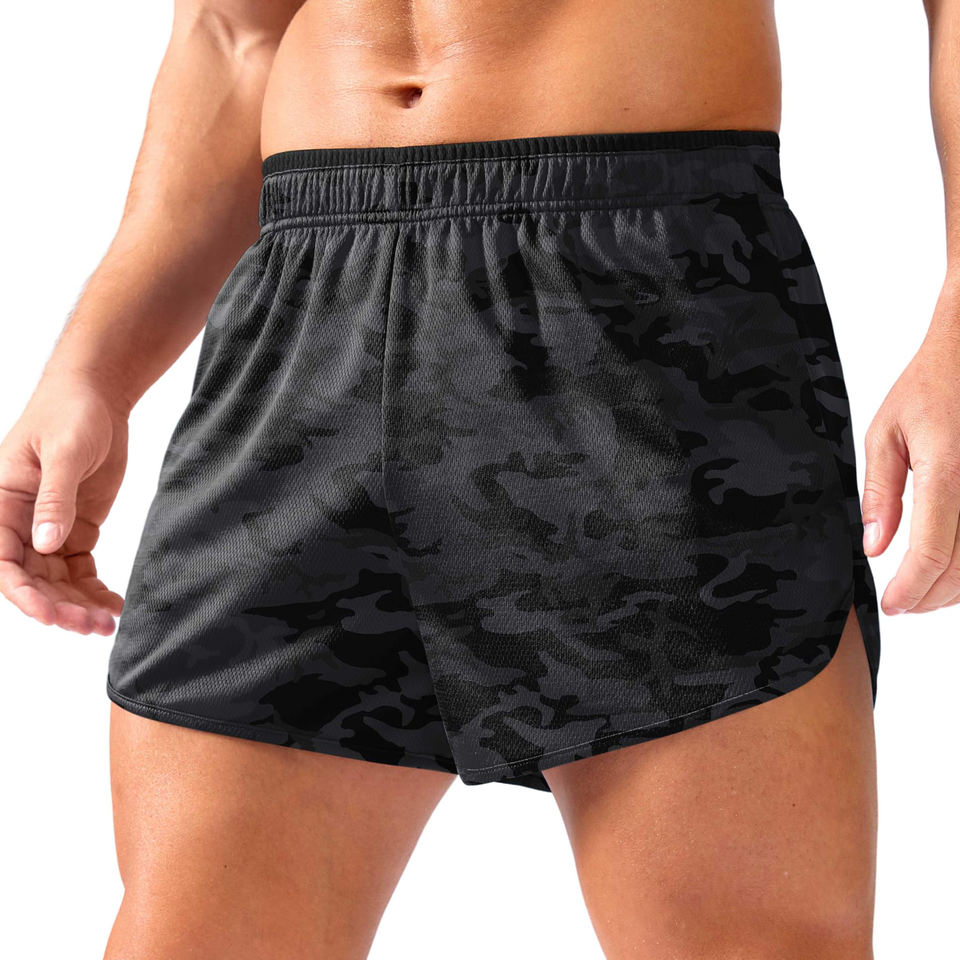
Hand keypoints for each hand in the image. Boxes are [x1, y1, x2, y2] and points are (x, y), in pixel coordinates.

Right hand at [0, 373, 127, 633]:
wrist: (97, 396)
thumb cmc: (70, 413)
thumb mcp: (63, 453)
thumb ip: (54, 499)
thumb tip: (43, 545)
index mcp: (0, 504)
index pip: (3, 561)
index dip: (22, 593)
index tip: (49, 615)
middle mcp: (19, 523)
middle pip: (31, 580)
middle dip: (57, 607)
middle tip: (90, 627)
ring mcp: (48, 529)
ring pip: (55, 582)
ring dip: (77, 606)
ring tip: (106, 625)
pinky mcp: (75, 530)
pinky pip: (78, 571)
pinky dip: (93, 591)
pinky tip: (114, 607)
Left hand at [862, 282, 959, 613]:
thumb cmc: (932, 387)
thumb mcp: (886, 433)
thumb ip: (880, 494)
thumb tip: (874, 548)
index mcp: (948, 471)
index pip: (931, 553)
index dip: (909, 591)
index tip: (891, 605)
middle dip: (930, 598)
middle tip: (902, 603)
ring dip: (956, 589)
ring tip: (923, 591)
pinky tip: (952, 569)